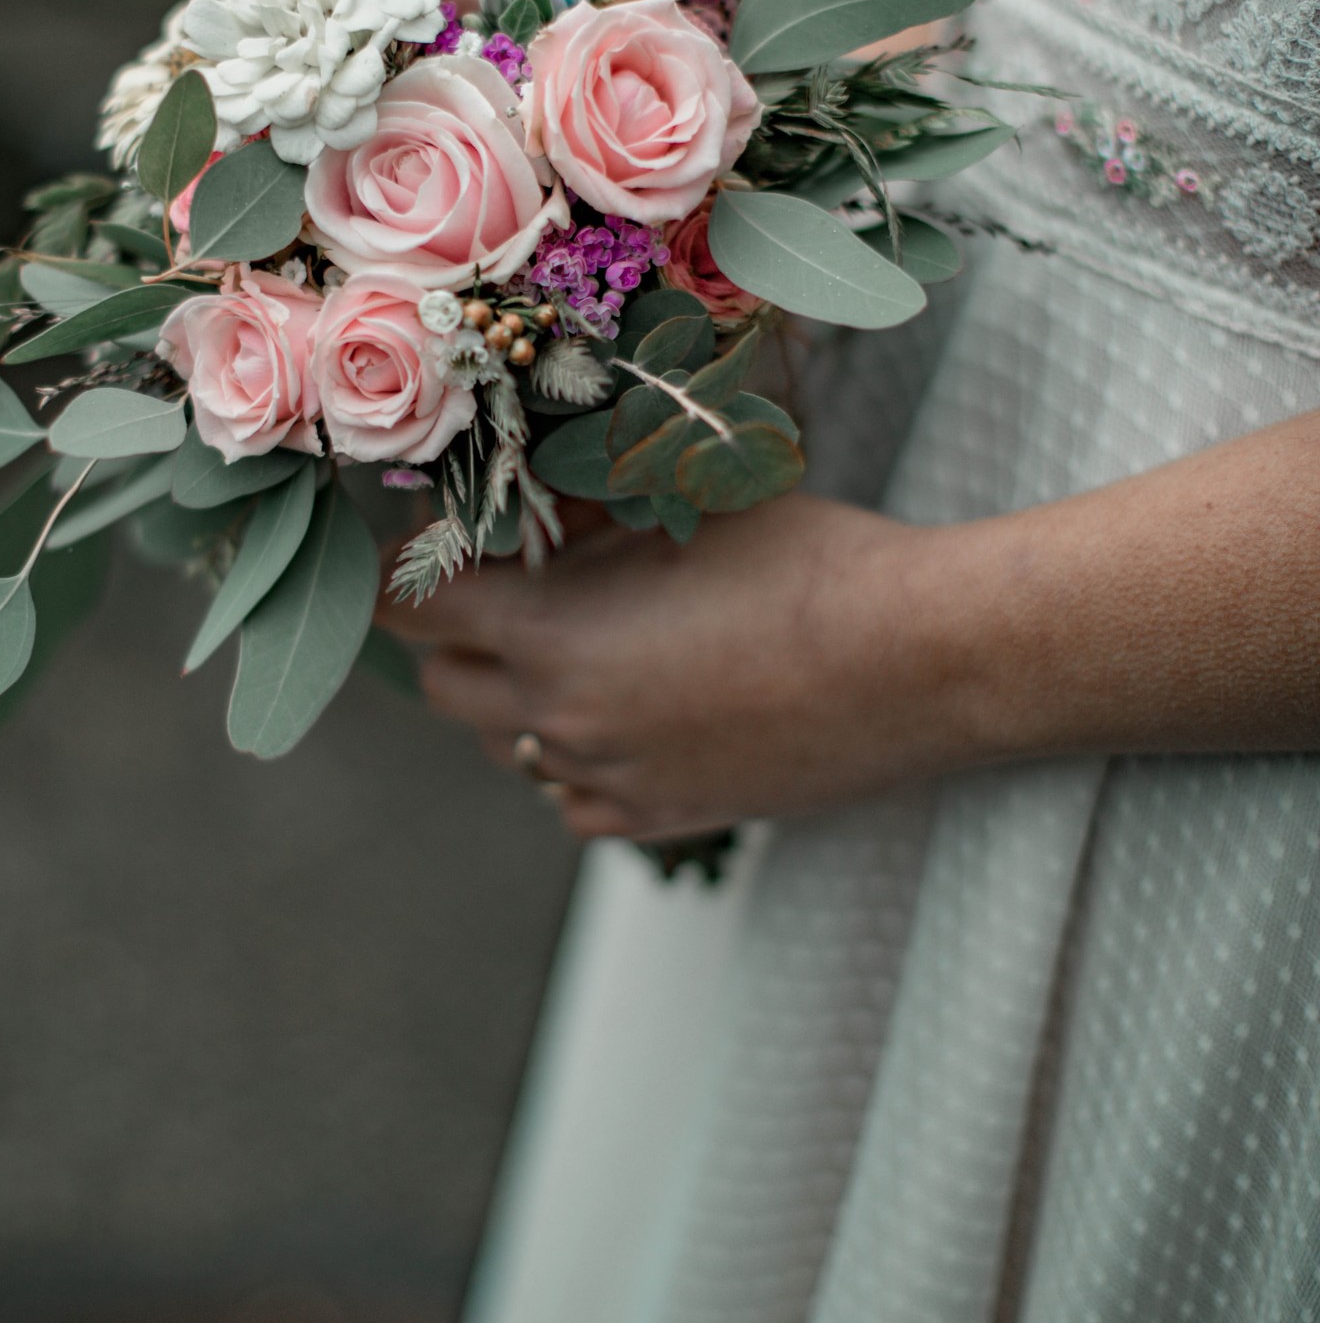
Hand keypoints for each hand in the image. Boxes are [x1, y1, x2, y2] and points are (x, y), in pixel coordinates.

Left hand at [376, 492, 980, 840]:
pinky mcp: (664, 818)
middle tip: (506, 589)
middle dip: (457, 635)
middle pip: (444, 687)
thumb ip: (585, 512)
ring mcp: (611, 781)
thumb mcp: (680, 508)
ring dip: (517, 697)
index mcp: (550, 635)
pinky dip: (575, 762)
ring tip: (583, 646)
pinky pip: (572, 801)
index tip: (423, 550)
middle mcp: (562, 720)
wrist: (918, 659)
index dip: (404, 572)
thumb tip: (533, 505)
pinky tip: (627, 715)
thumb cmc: (809, 561)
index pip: (409, 610)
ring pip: (506, 748)